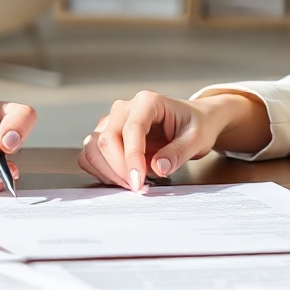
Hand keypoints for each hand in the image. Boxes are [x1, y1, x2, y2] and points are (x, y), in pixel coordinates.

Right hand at [78, 90, 268, 189]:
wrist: (193, 121)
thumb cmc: (196, 125)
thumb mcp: (197, 139)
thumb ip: (179, 153)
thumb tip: (158, 168)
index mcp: (147, 102)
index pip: (131, 130)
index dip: (131, 159)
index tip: (137, 183)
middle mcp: (124, 108)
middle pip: (105, 139)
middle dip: (118, 169)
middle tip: (137, 188)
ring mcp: (112, 121)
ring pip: (93, 147)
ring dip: (107, 171)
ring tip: (130, 184)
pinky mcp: (107, 135)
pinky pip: (91, 154)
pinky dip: (100, 170)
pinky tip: (120, 179)